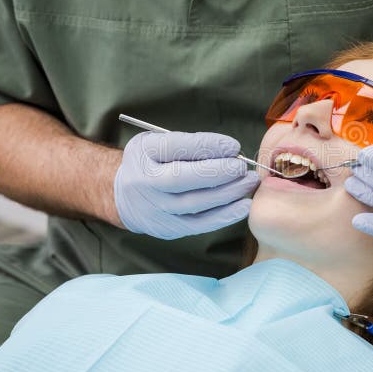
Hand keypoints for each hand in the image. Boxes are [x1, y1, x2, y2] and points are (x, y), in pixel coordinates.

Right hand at [114, 131, 259, 238]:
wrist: (124, 196)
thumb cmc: (151, 163)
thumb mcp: (160, 143)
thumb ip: (189, 144)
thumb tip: (230, 151)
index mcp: (144, 153)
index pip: (175, 147)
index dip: (207, 146)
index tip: (233, 146)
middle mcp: (145, 182)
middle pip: (183, 178)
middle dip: (218, 172)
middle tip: (242, 167)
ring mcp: (156, 208)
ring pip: (194, 203)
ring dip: (227, 194)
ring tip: (248, 183)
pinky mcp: (168, 228)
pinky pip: (199, 224)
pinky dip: (224, 216)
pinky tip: (243, 206)